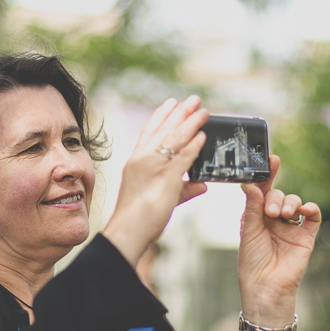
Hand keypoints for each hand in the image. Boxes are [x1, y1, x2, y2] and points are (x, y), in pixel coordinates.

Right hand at [103, 96, 208, 266]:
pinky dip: (193, 145)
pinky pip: (182, 156)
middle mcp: (141, 159)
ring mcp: (152, 166)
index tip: (171, 103)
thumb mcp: (160, 197)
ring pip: (174, 138)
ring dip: (190, 122)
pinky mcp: (165, 177)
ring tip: (202, 111)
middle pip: (163, 129)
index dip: (161, 116)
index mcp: (135, 161)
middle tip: (193, 100)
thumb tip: (202, 185)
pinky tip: (202, 136)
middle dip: (179, 112)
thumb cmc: (137, 218)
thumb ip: (183, 188)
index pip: (149, 132)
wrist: (127, 230)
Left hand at [237, 156, 320, 325]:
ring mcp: (291, 226)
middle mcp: (274, 219)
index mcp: (256, 216)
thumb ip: (252, 207)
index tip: (271, 160)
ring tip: (283, 215)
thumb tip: (251, 183)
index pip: (263, 190)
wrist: (266, 287)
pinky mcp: (306, 235)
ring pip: (295, 201)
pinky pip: (312, 216)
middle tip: (271, 212)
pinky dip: (311, 208)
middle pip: (278, 194)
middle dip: (276, 198)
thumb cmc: (252, 262)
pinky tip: (305, 209)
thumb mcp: (248, 231)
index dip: (267, 175)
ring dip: (290, 202)